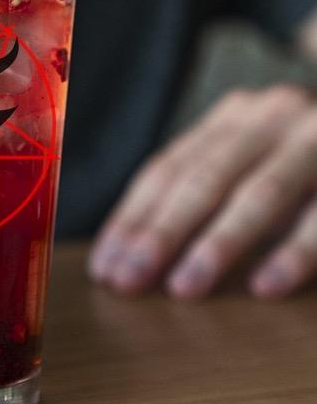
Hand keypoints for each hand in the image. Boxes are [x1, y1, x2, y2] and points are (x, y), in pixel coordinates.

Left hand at [88, 85, 316, 298]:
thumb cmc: (306, 157)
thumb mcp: (254, 155)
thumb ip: (207, 184)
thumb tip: (133, 248)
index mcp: (236, 116)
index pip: (170, 166)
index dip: (133, 217)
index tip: (106, 266)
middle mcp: (272, 115)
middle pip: (204, 177)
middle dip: (161, 233)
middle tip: (129, 283)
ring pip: (260, 192)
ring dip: (220, 243)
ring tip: (184, 288)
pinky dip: (295, 252)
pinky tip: (266, 287)